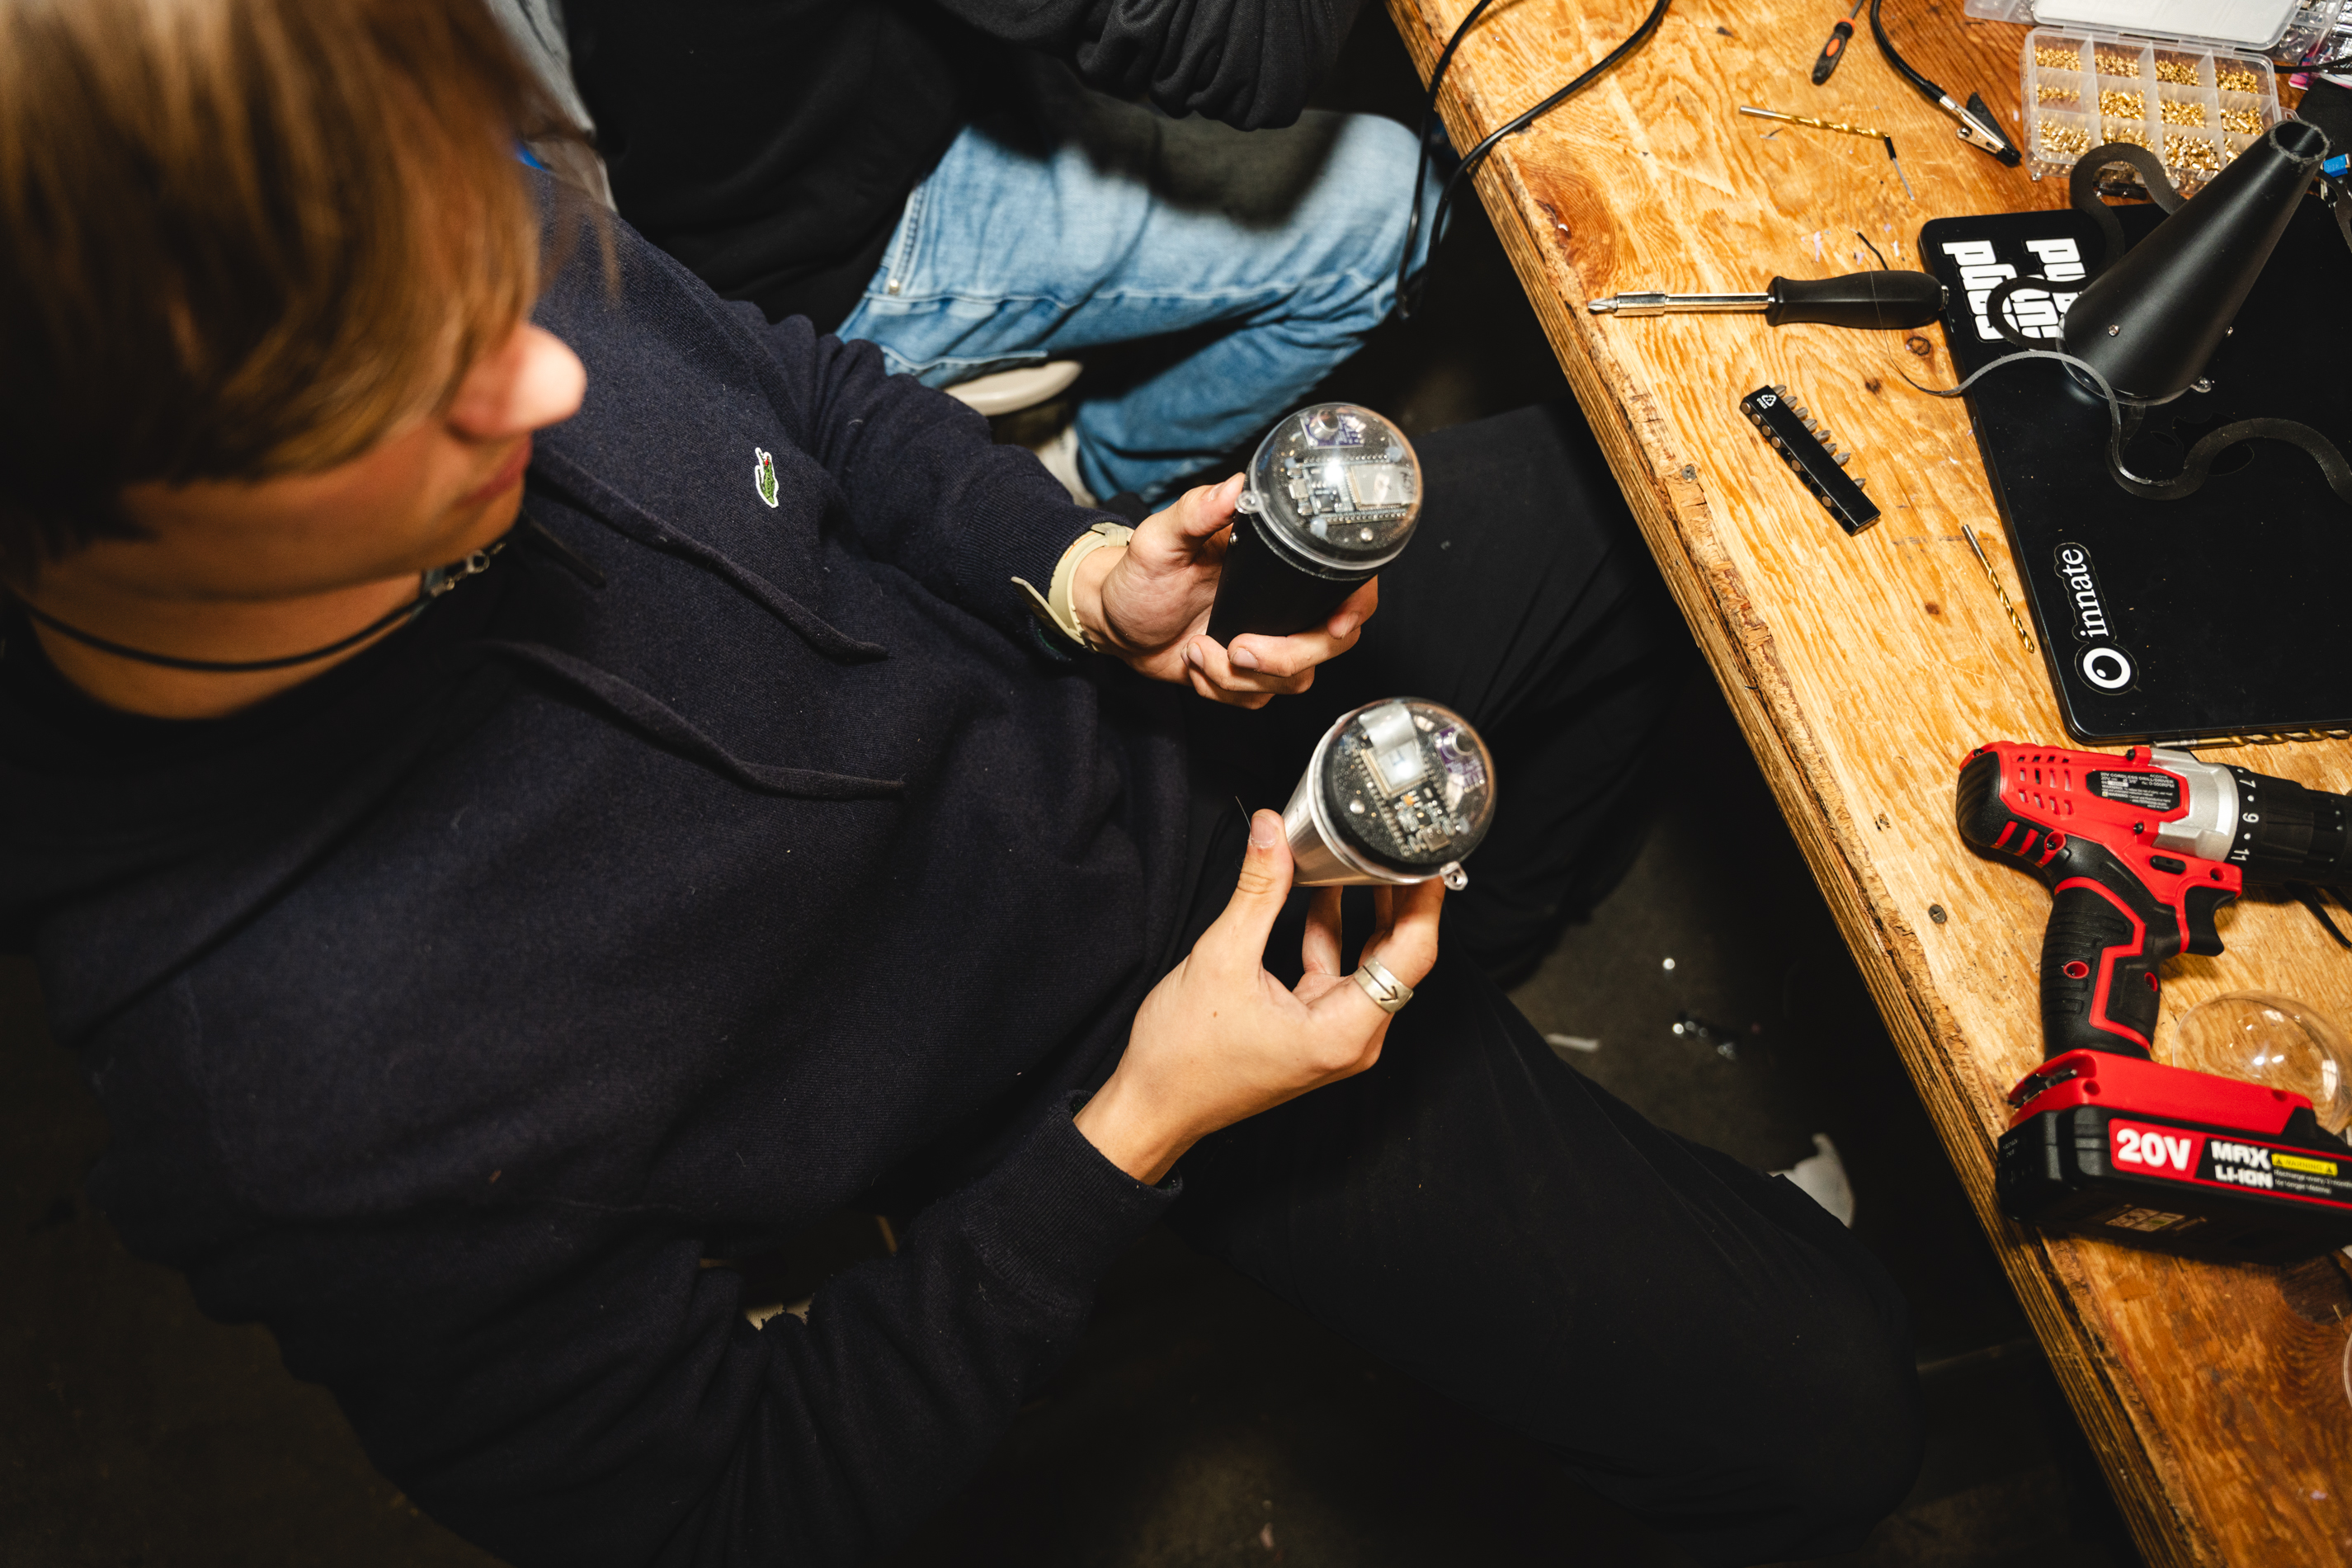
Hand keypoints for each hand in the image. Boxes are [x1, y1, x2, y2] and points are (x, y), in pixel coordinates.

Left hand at [1069, 474, 1376, 709]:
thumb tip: (1234, 487)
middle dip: (1286, 657)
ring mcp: (1269, 641)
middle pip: (1328, 643)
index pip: (1345, 584)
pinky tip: (1195, 662)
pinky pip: (1258, 699)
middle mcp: (1282, 604)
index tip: (1338, 623)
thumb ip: (1197, 510)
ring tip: (1197, 650)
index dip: (1356, 605)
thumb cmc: (1137, 574)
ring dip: (1240, 676)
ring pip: (1293, 678)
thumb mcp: (1162, 538)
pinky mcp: (1249, 676)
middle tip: (1238, 648)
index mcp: (1276, 565)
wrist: (1114, 623)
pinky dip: (1221, 688)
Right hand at [1075, 810, 1444, 1182]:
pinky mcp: (1315, 1028)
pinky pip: (1338, 972)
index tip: (1426, 859)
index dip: (1424, 901)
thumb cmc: (1184, 1059)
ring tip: (1364, 859)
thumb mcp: (1221, 958)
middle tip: (1398, 846)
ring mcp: (1335, 1035)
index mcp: (1344, 1031)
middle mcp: (1352, 1039)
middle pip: (1399, 957)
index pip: (1412, 954)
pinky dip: (1332, 934)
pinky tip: (1323, 895)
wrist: (1155, 1105)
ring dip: (1366, 913)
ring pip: (1370, 963)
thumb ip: (1256, 891)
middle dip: (1398, 899)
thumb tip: (1272, 832)